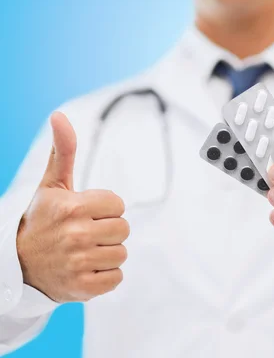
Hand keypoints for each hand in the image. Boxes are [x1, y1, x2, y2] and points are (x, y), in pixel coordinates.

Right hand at [17, 112, 129, 302]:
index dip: (105, 208)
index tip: (86, 212)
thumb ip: (62, 150)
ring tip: (84, 250)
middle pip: (123, 229)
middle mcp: (75, 235)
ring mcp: (78, 263)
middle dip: (108, 229)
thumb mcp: (52, 183)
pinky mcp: (82, 289)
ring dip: (106, 252)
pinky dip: (105, 275)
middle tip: (85, 232)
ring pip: (121, 253)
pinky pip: (116, 278)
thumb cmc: (42, 218)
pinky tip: (86, 268)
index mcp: (72, 207)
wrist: (19, 263)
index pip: (118, 204)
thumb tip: (59, 115)